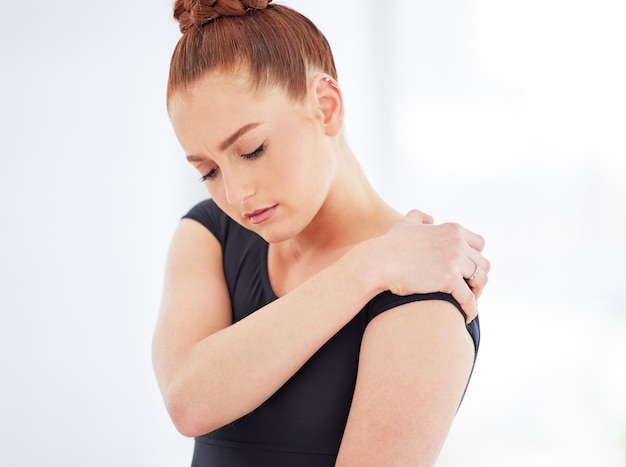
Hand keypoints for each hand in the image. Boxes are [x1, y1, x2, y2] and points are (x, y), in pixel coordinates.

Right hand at [365, 210, 488, 322]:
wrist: (377, 262)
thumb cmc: (388, 246)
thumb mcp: (405, 224)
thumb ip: (419, 217)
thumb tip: (430, 219)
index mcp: (452, 230)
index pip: (479, 244)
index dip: (475, 259)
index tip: (466, 271)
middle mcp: (457, 243)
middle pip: (483, 264)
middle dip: (477, 278)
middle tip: (468, 291)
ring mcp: (454, 261)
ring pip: (480, 280)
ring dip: (476, 294)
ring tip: (466, 303)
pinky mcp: (449, 279)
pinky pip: (469, 298)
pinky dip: (471, 309)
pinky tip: (465, 316)